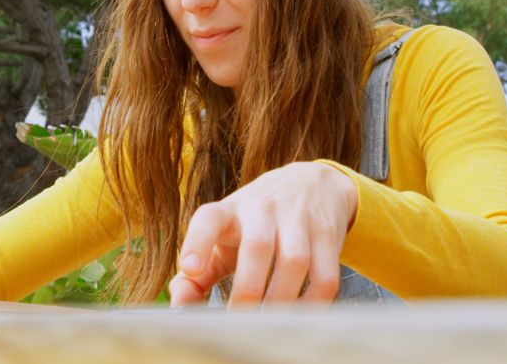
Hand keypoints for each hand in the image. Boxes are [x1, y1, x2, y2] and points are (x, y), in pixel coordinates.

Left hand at [168, 162, 357, 308]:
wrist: (313, 184)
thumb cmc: (255, 222)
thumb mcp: (224, 236)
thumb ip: (198, 274)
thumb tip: (179, 304)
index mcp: (230, 211)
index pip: (209, 218)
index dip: (197, 242)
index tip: (189, 268)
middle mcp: (262, 208)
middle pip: (257, 246)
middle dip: (247, 289)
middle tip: (238, 320)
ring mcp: (298, 217)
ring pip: (294, 260)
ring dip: (280, 298)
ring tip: (269, 322)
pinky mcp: (327, 232)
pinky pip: (325, 274)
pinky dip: (313, 302)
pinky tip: (299, 314)